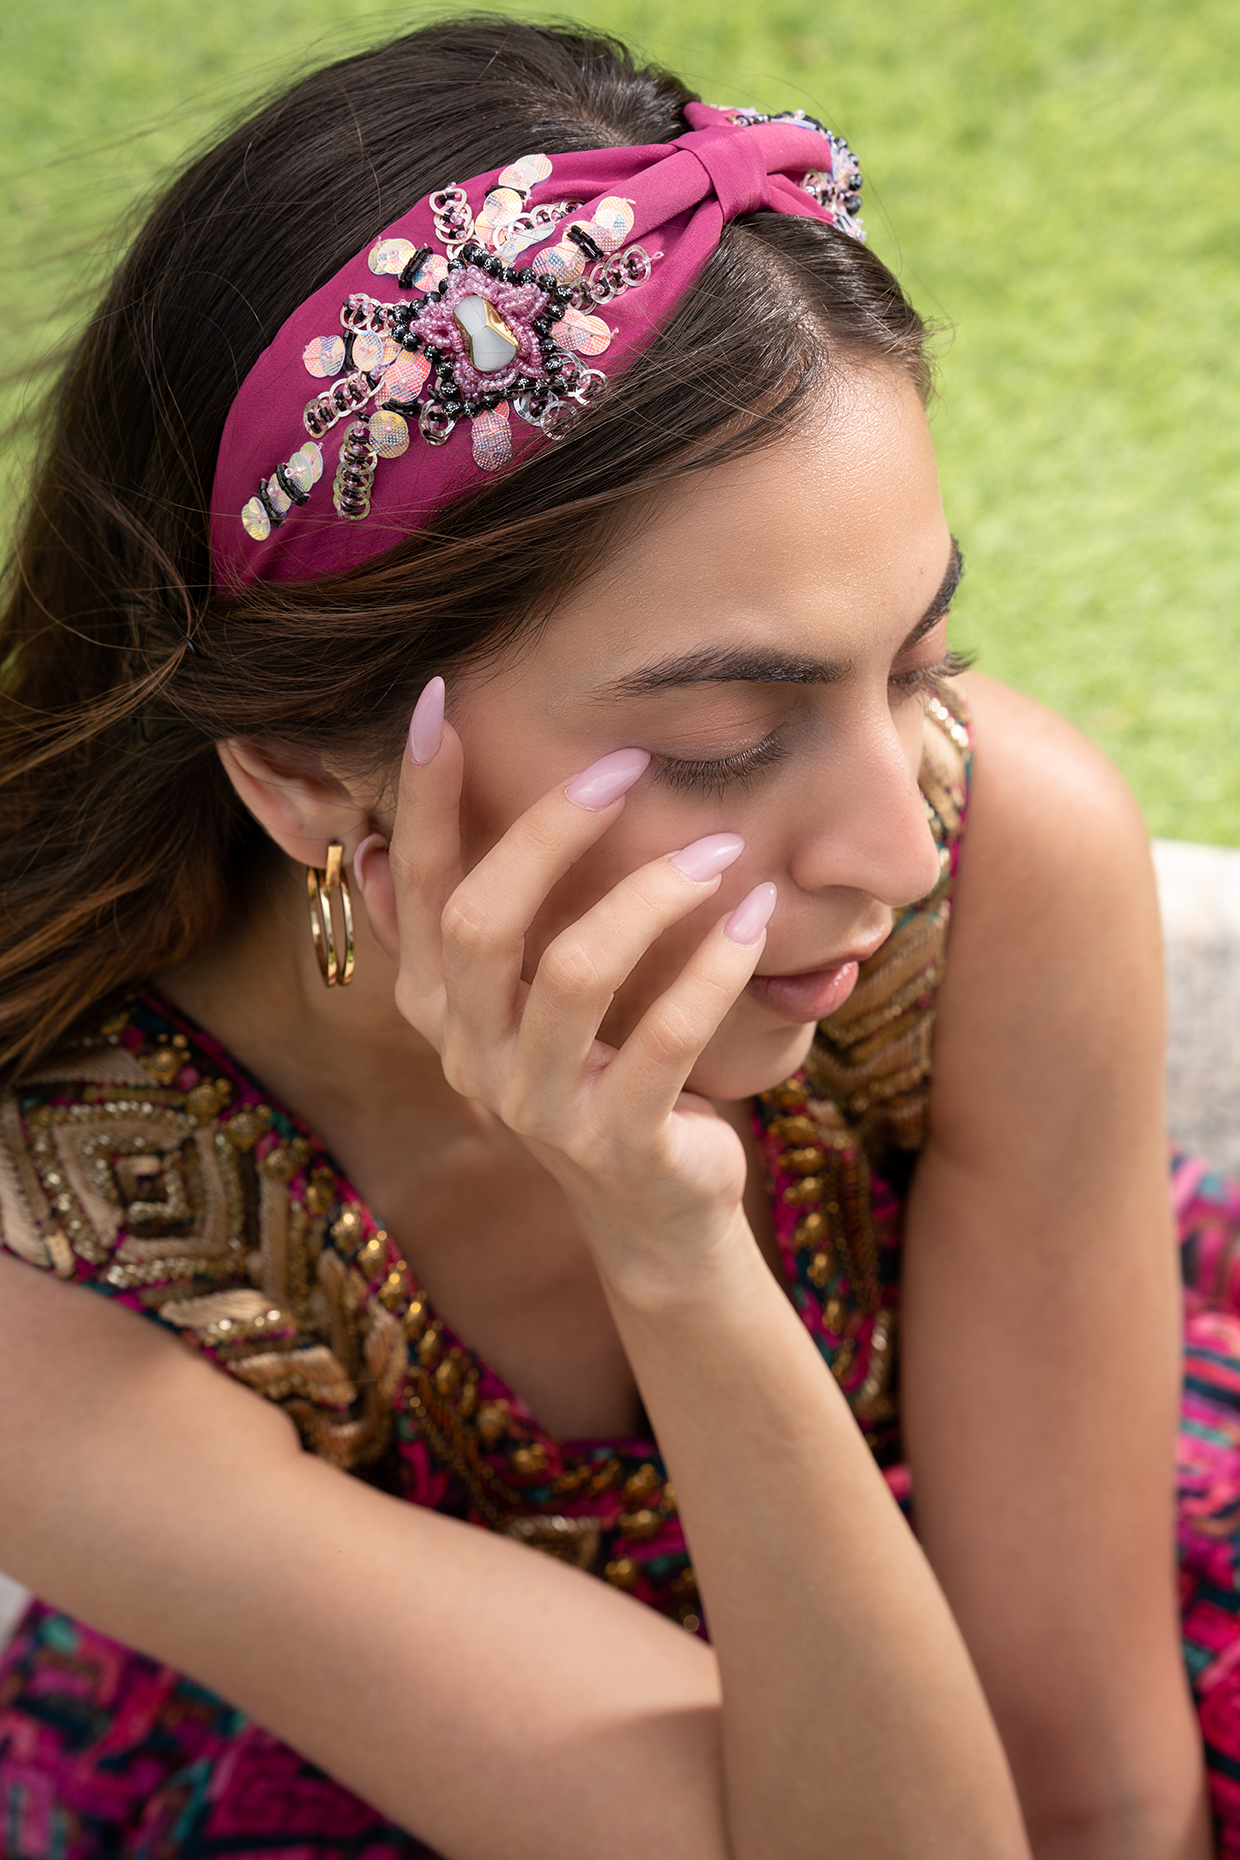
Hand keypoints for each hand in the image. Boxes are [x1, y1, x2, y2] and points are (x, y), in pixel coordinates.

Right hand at [354, 678, 777, 1285]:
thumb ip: (456, 937)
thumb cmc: (594, 1076)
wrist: (654, 1215)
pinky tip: (751, 920)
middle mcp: (472, 1056)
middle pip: (479, 922)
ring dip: (649, 893)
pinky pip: (663, 1041)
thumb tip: (375, 848)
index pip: (417, 887)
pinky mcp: (620, 1144)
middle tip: (626, 764)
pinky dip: (710, 969)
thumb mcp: (516, 1009)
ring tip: (721, 844)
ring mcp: (540, 1107)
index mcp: (442, 1010)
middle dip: (548, 831)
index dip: (423, 797)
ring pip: (571, 974)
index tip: (439, 699)